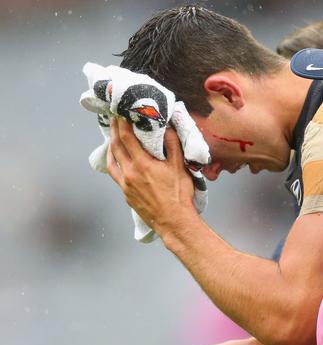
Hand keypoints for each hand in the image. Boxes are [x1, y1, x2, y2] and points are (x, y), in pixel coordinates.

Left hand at [107, 117, 195, 234]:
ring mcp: (125, 185)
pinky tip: (119, 161)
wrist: (173, 221)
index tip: (121, 113)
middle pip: (116, 147)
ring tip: (113, 139)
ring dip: (111, 147)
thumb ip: (173, 145)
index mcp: (142, 164)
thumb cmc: (178, 195)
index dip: (122, 124)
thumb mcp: (180, 167)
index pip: (127, 138)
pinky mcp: (126, 195)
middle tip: (115, 120)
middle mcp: (129, 173)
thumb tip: (168, 128)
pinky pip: (115, 175)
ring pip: (112, 162)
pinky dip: (115, 163)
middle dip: (114, 131)